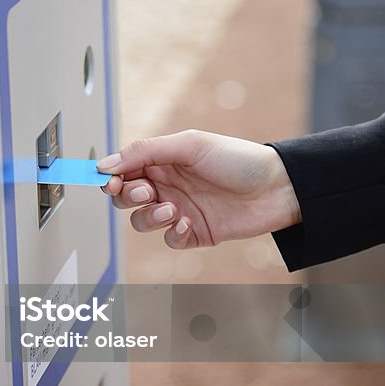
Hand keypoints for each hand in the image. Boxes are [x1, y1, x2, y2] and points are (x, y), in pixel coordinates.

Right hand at [98, 130, 301, 249]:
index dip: (112, 177)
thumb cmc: (239, 159)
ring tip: (172, 209)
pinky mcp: (194, 233)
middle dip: (128, 197)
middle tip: (145, 192)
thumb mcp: (189, 145)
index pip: (124, 170)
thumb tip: (107, 163)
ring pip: (143, 221)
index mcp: (163, 161)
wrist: (277, 188)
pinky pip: (169, 240)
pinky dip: (173, 234)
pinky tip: (189, 223)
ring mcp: (180, 210)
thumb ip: (145, 152)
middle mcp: (167, 185)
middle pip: (126, 198)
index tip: (110, 181)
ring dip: (150, 217)